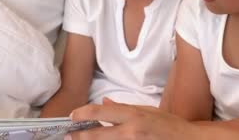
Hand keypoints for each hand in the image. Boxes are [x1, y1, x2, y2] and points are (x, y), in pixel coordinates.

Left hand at [68, 98, 201, 139]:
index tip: (72, 116)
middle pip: (97, 135)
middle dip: (80, 136)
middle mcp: (131, 132)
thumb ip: (124, 108)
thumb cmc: (170, 126)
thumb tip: (105, 101)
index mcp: (133, 116)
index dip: (83, 114)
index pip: (101, 112)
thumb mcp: (147, 110)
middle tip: (69, 136)